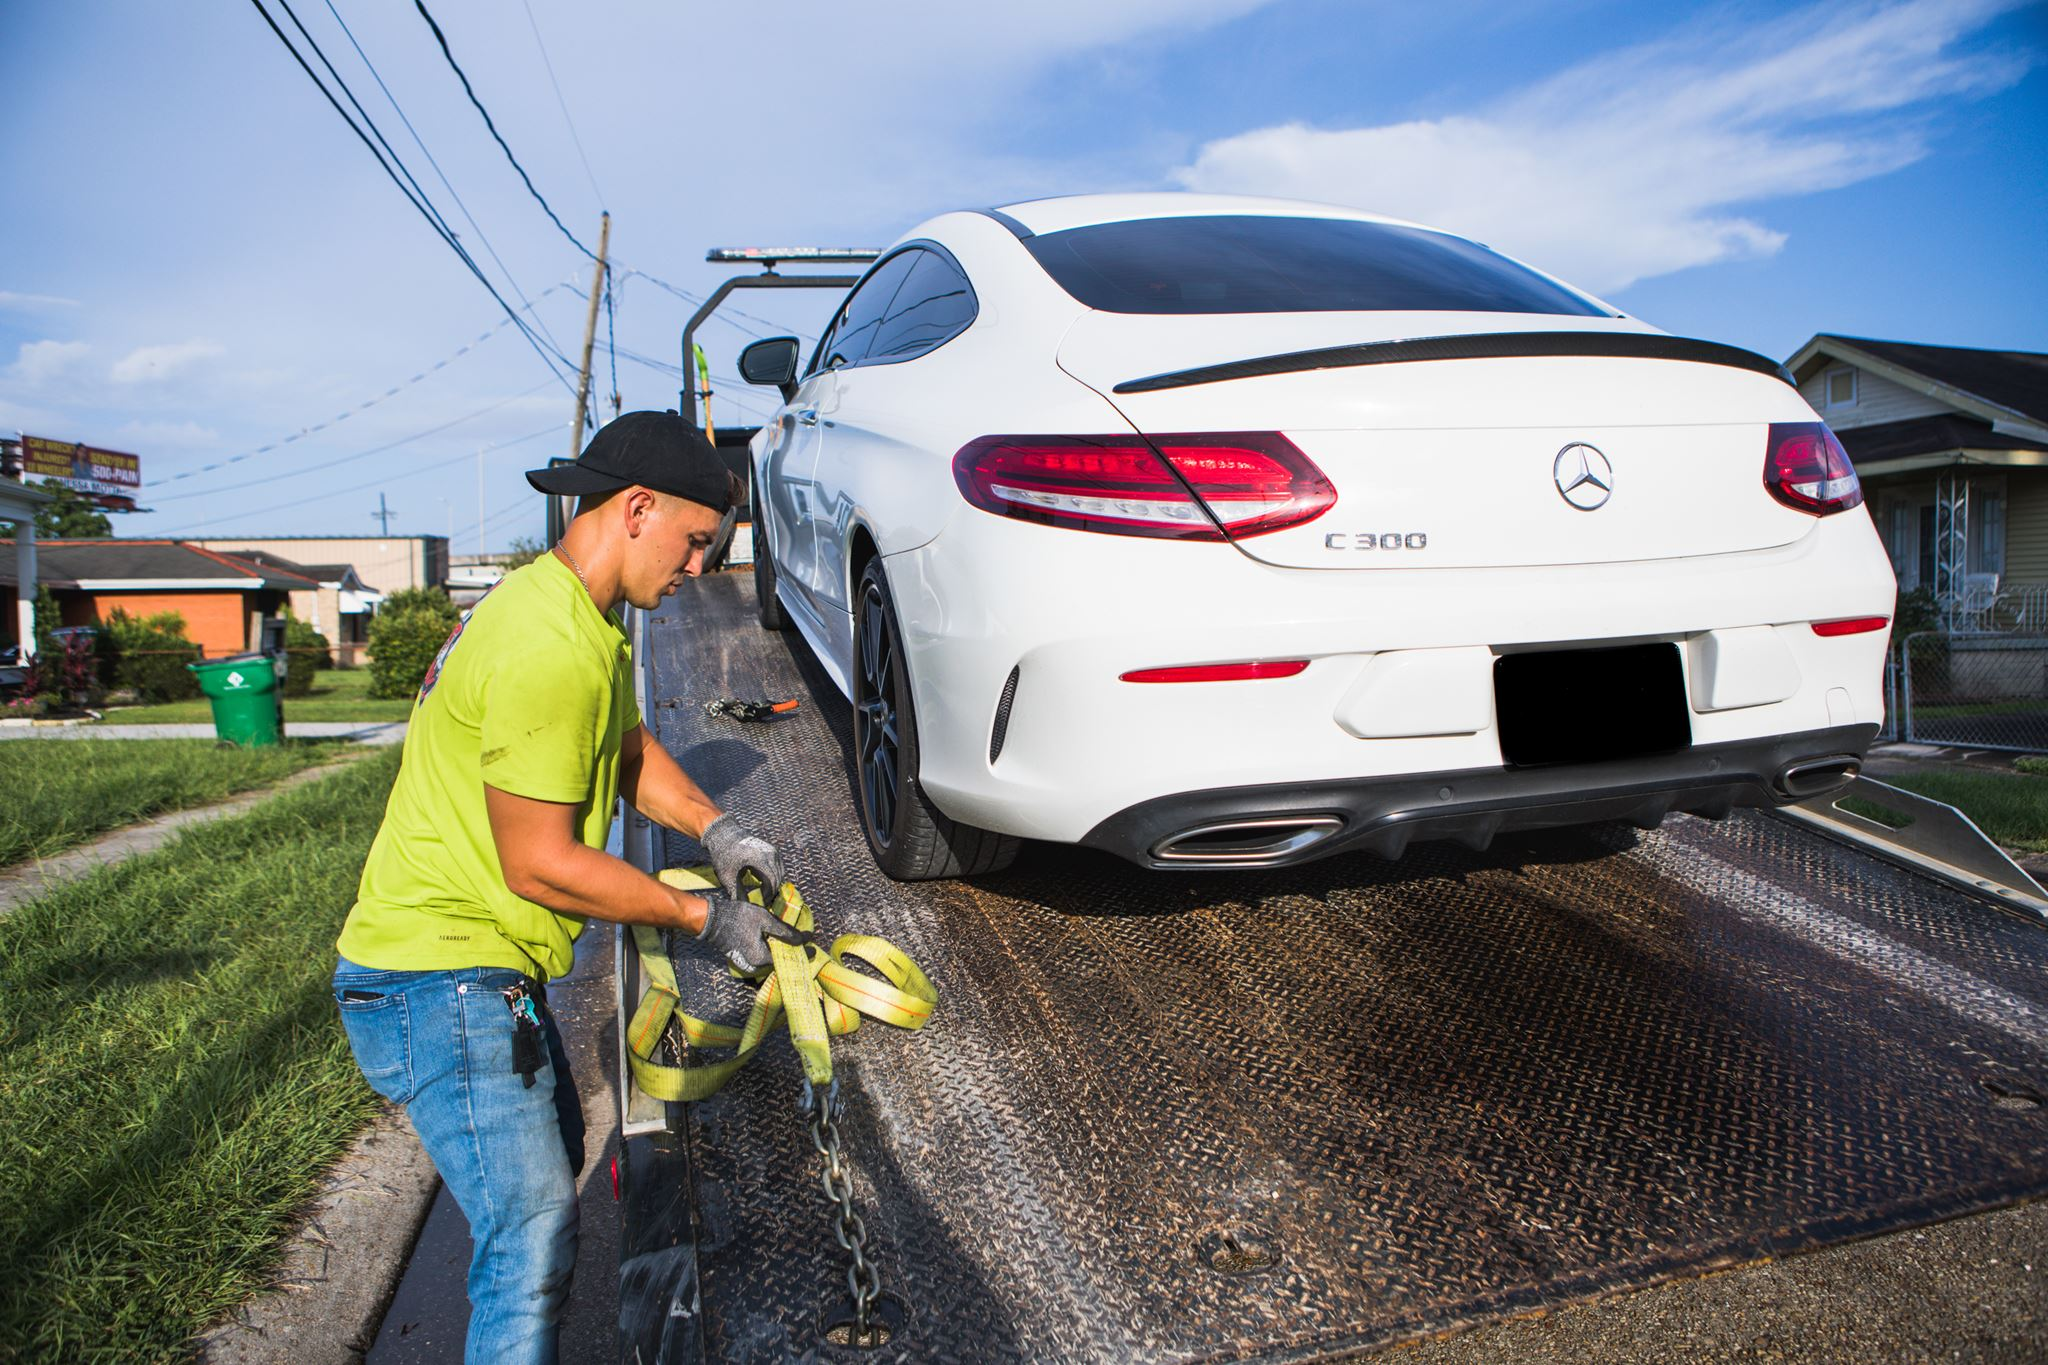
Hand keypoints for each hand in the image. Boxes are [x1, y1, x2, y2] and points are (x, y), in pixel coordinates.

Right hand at [691, 892, 811, 974]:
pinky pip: (762, 958)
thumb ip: (784, 931)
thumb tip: (804, 938)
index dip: (803, 953)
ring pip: (771, 960)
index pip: (788, 958)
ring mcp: (747, 963)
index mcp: (761, 958)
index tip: (814, 949)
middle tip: (805, 945)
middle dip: (793, 954)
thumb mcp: (764, 920)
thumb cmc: (737, 917)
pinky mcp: (743, 958)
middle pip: (780, 962)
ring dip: (782, 952)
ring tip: (793, 942)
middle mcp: (755, 966)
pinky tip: (777, 941)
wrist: (710, 919)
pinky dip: (771, 951)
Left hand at [701, 815, 785, 900]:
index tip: (762, 903)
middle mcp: (769, 854)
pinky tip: (766, 883)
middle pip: (777, 878)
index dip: (768, 895)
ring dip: (774, 884)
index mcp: (759, 860)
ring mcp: (772, 851)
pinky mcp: (771, 849)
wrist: (724, 835)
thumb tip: (742, 906)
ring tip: (765, 893)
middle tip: (764, 901)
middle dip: (771, 891)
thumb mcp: (726, 876)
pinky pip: (778, 866)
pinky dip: (774, 875)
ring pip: (780, 872)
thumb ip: (735, 892)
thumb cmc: (723, 855)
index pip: (770, 882)